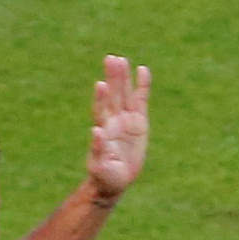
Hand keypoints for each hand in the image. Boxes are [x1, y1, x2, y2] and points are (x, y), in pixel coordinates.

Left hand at [81, 54, 150, 204]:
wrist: (115, 180)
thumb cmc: (104, 174)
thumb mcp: (99, 166)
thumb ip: (98, 149)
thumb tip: (96, 131)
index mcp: (103, 129)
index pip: (101, 109)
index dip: (101, 97)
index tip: (101, 84)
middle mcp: (113, 120)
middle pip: (113, 95)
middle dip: (113, 78)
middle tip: (111, 59)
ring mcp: (126, 119)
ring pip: (125, 94)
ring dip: (123, 77)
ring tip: (120, 59)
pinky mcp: (139, 122)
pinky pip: (141, 100)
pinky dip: (142, 86)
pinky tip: (143, 70)